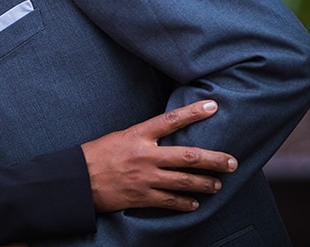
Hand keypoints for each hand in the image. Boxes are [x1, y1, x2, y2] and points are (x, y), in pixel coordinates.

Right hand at [81, 100, 237, 212]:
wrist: (77, 180)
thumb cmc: (95, 155)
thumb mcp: (118, 137)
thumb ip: (142, 138)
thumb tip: (164, 137)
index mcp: (137, 135)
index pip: (171, 120)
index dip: (194, 112)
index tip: (213, 106)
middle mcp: (145, 155)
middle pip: (188, 156)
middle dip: (214, 159)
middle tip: (232, 162)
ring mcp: (145, 178)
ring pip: (185, 182)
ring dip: (206, 184)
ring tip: (217, 184)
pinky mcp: (142, 197)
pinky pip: (171, 201)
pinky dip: (186, 203)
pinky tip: (195, 203)